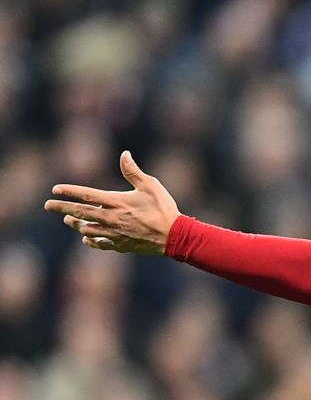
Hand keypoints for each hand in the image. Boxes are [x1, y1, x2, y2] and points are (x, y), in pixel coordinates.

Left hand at [44, 151, 180, 254]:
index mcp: (116, 201)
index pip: (86, 194)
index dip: (69, 191)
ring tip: (68, 219)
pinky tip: (86, 238)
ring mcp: (114, 233)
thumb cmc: (163, 208)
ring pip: (87, 228)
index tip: (55, 189)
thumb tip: (124, 154)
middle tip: (48, 205)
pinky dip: (90, 240)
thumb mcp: (150, 185)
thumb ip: (133, 171)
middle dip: (61, 208)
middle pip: (80, 212)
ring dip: (75, 223)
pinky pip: (100, 243)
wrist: (174, 236)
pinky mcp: (121, 244)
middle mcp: (111, 218)